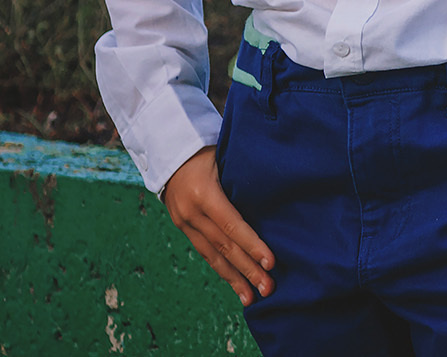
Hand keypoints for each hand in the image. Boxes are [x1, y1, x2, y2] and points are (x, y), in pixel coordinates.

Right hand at [162, 147, 274, 305]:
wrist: (168, 149)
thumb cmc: (208, 148)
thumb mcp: (226, 157)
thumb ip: (245, 177)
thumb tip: (278, 195)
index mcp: (204, 193)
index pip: (232, 225)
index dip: (252, 245)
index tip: (270, 262)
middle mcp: (191, 212)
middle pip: (224, 246)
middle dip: (247, 270)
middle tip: (268, 288)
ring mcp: (184, 222)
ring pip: (212, 255)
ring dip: (234, 278)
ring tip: (252, 298)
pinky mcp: (183, 227)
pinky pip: (205, 252)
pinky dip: (221, 268)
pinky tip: (235, 283)